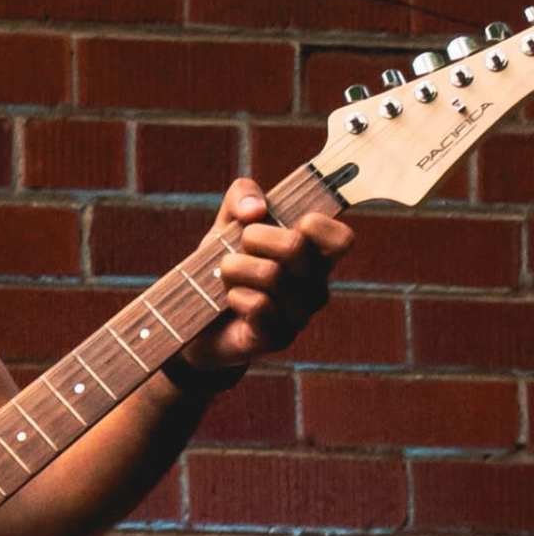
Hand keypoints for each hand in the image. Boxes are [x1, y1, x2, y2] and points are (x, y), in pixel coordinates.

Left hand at [179, 173, 350, 387]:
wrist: (192, 320)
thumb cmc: (220, 267)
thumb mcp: (226, 224)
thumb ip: (241, 197)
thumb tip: (255, 208)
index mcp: (315, 255)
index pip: (341, 238)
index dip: (314, 223)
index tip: (283, 221)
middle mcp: (315, 285)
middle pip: (295, 246)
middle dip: (254, 237)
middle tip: (237, 248)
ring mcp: (299, 315)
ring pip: (271, 274)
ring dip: (234, 268)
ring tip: (224, 275)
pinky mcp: (276, 338)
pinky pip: (258, 306)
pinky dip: (234, 296)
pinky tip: (229, 300)